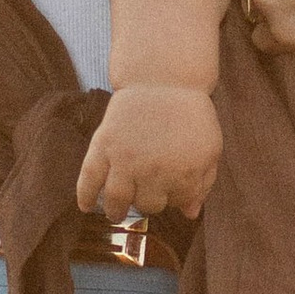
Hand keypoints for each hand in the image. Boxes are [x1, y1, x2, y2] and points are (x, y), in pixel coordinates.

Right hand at [78, 83, 222, 218]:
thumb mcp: (209, 148)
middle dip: (150, 202)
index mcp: (184, 173)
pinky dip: (85, 195)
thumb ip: (203, 182)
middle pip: (148, 204)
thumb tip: (190, 213)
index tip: (173, 189)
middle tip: (147, 194)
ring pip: (117, 199)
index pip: (179, 203)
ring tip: (116, 214)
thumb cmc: (190, 114)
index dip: (177, 198)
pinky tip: (86, 207)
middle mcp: (153, 172)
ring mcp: (125, 159)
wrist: (163, 79)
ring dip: (116, 211)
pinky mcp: (103, 145)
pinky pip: (89, 177)